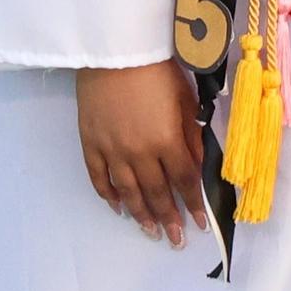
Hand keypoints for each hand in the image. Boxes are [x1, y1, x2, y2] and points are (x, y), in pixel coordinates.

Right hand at [76, 60, 206, 246]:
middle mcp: (139, 153)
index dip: (193, 204)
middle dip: (169, 218)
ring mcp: (112, 151)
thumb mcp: (184, 99)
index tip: (199, 224)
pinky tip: (118, 207)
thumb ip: (190, 134)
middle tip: (175, 240)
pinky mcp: (91, 144)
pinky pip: (99, 178)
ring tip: (151, 232)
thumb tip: (197, 163)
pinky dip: (109, 196)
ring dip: (141, 214)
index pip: (184, 181)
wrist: (114, 50)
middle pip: (156, 193)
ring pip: (128, 192)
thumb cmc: (156, 69)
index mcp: (166, 140)